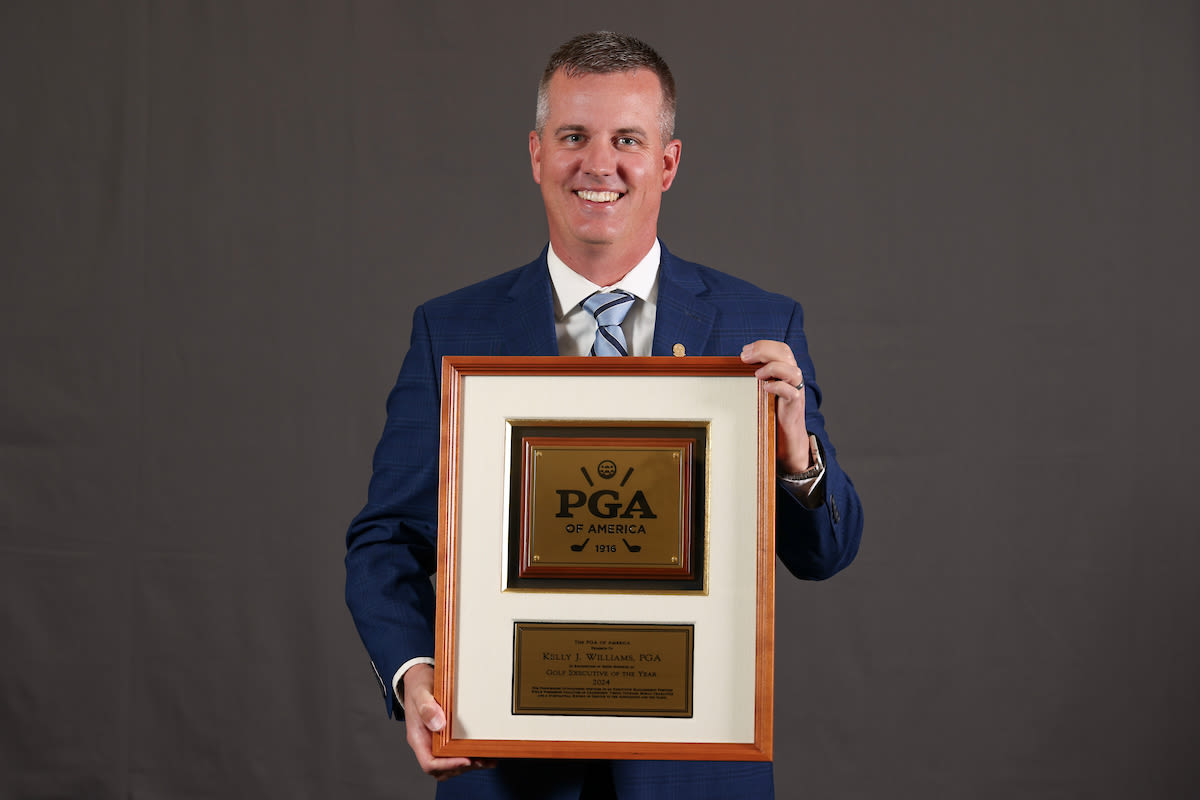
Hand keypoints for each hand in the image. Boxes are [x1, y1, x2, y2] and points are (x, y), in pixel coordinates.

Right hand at [401, 664, 495, 780]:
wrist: (418, 680)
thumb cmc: (418, 687)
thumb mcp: (420, 693)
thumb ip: (427, 708)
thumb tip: (438, 724)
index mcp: (418, 738)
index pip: (429, 763)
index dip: (448, 765)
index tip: (465, 759)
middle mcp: (426, 744)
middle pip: (442, 769)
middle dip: (462, 767)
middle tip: (481, 760)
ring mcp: (435, 742)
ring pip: (450, 764)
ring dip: (467, 765)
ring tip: (486, 759)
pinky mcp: (444, 737)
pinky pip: (455, 753)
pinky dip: (469, 757)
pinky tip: (483, 753)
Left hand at [740, 340, 810, 472]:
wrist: (786, 434)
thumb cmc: (771, 410)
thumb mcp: (762, 389)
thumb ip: (755, 377)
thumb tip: (734, 367)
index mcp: (785, 370)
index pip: (780, 348)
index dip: (763, 345)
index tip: (744, 351)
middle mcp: (792, 377)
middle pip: (785, 353)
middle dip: (763, 350)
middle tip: (744, 357)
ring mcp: (796, 390)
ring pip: (792, 370)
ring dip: (772, 367)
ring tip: (756, 374)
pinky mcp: (795, 404)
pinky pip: (792, 391)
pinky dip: (778, 386)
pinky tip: (765, 388)